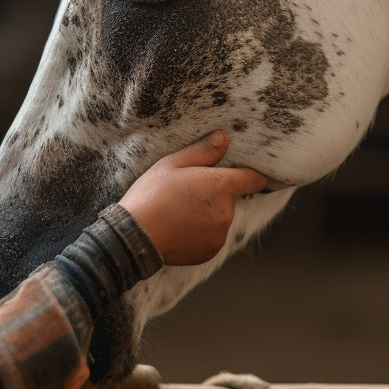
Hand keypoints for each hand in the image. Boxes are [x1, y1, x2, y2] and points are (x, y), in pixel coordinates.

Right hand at [119, 130, 266, 264]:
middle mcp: (227, 212)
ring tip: (179, 212)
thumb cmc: (152, 196)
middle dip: (215, 194)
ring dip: (207, 214)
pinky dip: (200, 233)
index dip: (254, 174)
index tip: (250, 173)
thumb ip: (203, 150)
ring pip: (220, 218)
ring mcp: (220, 234)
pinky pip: (212, 237)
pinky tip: (179, 228)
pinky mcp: (211, 251)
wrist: (135, 237)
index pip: (253, 178)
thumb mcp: (172, 164)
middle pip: (230, 198)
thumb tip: (224, 137)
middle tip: (187, 192)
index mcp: (221, 187)